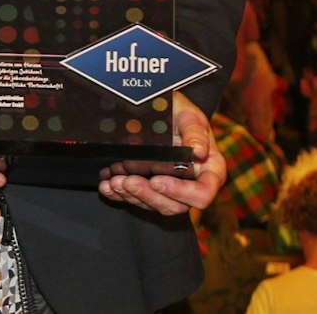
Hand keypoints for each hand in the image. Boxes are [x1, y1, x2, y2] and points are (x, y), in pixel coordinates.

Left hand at [97, 91, 223, 214]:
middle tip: (128, 181)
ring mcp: (170, 189)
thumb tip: (200, 152)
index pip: (202, 194)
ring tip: (115, 181)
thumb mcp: (189, 116)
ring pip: (153, 204)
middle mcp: (191, 185)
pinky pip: (136, 199)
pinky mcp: (149, 189)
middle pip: (175, 206)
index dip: (181, 193)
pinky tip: (107, 186)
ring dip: (132, 196)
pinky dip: (120, 195)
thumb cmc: (180, 112)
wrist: (161, 110)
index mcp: (209, 171)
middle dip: (149, 195)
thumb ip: (195, 133)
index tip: (157, 180)